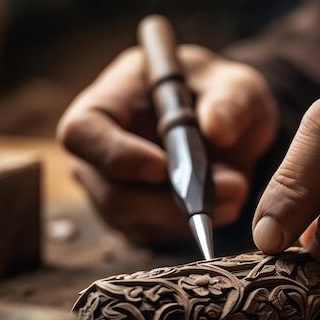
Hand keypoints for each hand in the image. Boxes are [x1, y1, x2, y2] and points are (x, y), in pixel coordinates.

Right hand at [57, 45, 277, 243]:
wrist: (223, 123)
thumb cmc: (216, 92)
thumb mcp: (236, 85)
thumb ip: (231, 100)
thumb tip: (219, 131)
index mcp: (104, 105)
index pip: (83, 134)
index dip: (116, 156)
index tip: (163, 167)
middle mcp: (97, 154)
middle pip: (111, 195)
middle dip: (170, 202)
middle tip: (230, 187)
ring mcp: (112, 191)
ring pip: (136, 222)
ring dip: (188, 216)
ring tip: (235, 189)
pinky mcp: (135, 219)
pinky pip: (156, 235)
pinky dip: (192, 226)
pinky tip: (223, 204)